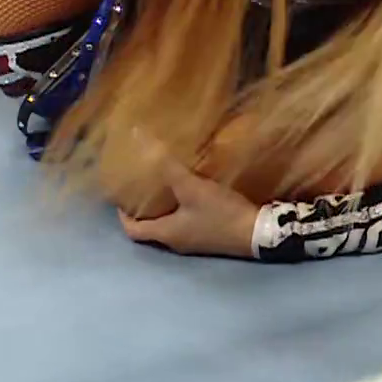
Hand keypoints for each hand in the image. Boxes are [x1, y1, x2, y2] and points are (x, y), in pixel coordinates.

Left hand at [117, 158, 261, 259]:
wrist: (259, 233)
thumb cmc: (219, 213)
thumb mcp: (191, 186)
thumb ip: (166, 165)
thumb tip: (138, 138)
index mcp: (166, 234)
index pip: (132, 230)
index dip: (123, 215)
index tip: (122, 195)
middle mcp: (176, 243)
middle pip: (151, 228)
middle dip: (145, 209)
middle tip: (143, 186)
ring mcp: (194, 242)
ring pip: (170, 226)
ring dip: (165, 209)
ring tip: (165, 186)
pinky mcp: (211, 237)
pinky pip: (188, 224)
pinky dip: (183, 210)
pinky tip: (192, 193)